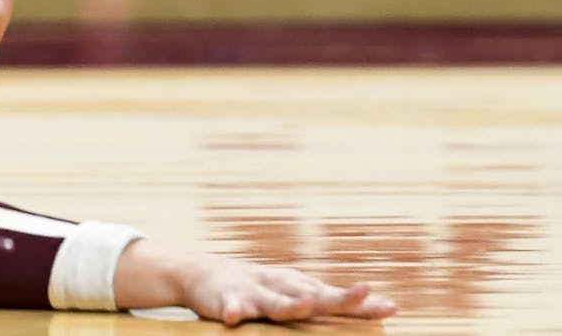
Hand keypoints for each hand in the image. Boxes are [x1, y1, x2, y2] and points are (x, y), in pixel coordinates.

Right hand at [114, 240, 397, 325]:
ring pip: (275, 300)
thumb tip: (378, 306)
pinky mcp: (226, 299)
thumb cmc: (257, 286)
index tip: (391, 308)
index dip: (362, 303)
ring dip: (289, 303)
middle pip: (313, 293)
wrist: (199, 272)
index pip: (335, 296)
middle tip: (364, 292)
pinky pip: (231, 307)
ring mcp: (253, 292)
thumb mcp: (292, 292)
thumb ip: (327, 301)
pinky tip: (235, 318)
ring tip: (306, 305)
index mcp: (298, 286)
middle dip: (338, 296)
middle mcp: (280, 286)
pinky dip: (233, 311)